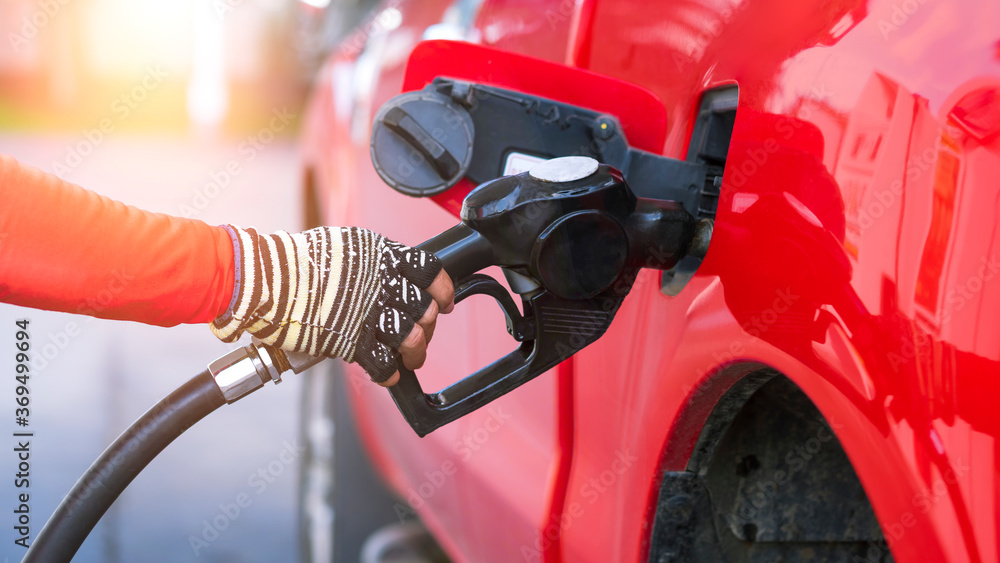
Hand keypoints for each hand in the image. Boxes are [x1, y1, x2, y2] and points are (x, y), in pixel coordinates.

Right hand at [211, 226, 454, 384]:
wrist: (267, 280)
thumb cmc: (297, 260)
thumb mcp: (346, 245)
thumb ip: (374, 260)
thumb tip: (390, 273)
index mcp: (383, 256)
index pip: (430, 270)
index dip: (443, 288)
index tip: (444, 299)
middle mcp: (382, 284)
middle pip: (425, 308)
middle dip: (429, 324)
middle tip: (423, 332)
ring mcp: (369, 314)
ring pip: (412, 338)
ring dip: (416, 352)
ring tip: (411, 357)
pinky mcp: (352, 342)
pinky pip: (384, 364)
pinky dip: (390, 373)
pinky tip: (389, 373)